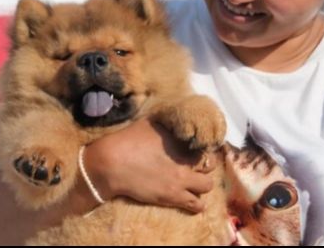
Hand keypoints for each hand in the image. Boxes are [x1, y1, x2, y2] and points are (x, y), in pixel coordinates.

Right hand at [83, 117, 215, 212]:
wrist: (113, 164)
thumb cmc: (128, 140)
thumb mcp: (150, 123)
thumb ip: (166, 123)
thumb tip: (174, 119)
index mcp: (181, 143)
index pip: (205, 146)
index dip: (203, 148)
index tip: (198, 149)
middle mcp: (185, 162)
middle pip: (211, 166)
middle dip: (206, 165)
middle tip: (197, 166)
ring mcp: (180, 182)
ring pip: (207, 186)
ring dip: (202, 184)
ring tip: (195, 183)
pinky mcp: (171, 198)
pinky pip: (195, 205)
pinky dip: (197, 204)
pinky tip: (193, 201)